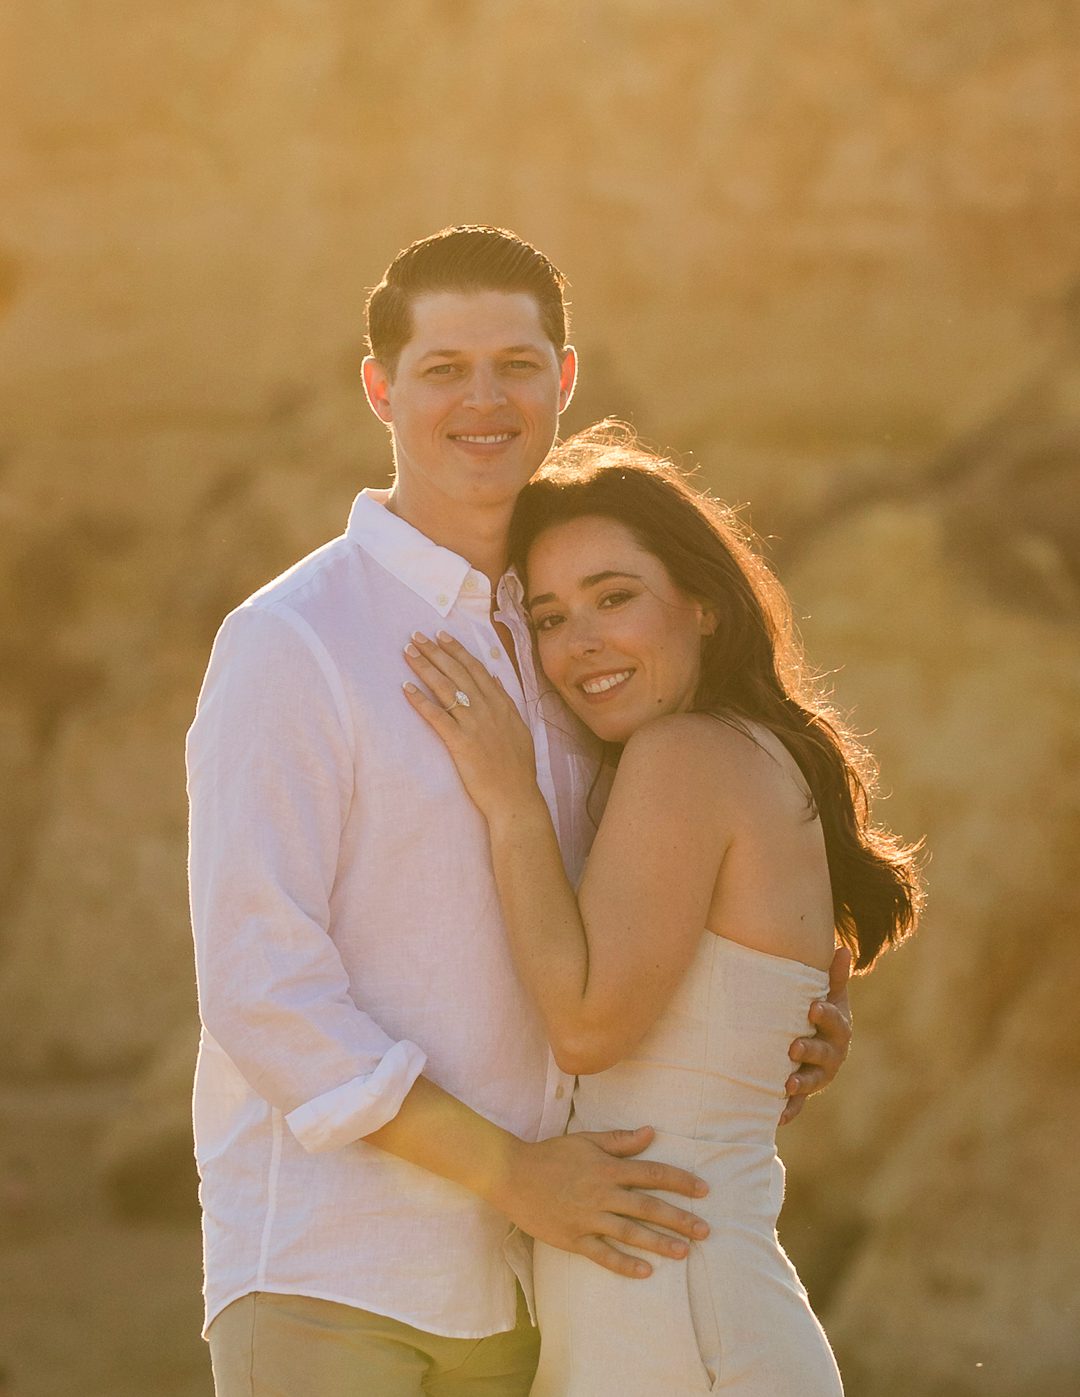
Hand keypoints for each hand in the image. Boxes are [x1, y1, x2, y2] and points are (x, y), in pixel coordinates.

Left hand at [403, 631, 538, 818]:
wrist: (515, 796)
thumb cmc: (517, 767)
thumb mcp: (518, 728)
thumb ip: (506, 700)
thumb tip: (494, 677)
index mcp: (502, 704)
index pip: (476, 668)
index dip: (457, 650)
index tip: (441, 636)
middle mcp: (487, 709)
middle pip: (457, 672)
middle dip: (435, 651)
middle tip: (416, 636)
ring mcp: (474, 724)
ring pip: (445, 688)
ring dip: (425, 667)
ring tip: (408, 652)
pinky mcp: (460, 742)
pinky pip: (437, 716)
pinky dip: (420, 701)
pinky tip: (406, 688)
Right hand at [491, 1126, 709, 1278]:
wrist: (512, 1174)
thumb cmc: (551, 1154)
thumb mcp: (586, 1140)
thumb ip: (620, 1140)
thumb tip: (651, 1133)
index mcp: (607, 1168)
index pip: (652, 1174)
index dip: (680, 1182)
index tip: (704, 1190)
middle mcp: (602, 1194)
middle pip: (648, 1207)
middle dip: (680, 1219)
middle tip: (705, 1231)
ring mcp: (588, 1218)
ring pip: (631, 1233)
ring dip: (660, 1243)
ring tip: (684, 1252)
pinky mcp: (573, 1238)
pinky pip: (603, 1254)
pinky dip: (624, 1263)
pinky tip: (645, 1271)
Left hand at [779, 944, 852, 1125]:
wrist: (815, 1040)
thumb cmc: (820, 1012)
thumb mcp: (829, 995)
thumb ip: (834, 976)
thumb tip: (841, 948)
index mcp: (838, 1028)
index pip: (835, 1021)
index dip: (826, 1016)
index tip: (813, 1008)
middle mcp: (832, 1054)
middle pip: (824, 1054)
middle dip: (810, 1050)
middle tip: (793, 1047)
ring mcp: (819, 1075)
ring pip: (812, 1081)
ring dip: (801, 1083)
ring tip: (787, 1084)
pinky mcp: (804, 1092)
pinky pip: (798, 1105)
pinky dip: (789, 1110)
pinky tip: (778, 1116)